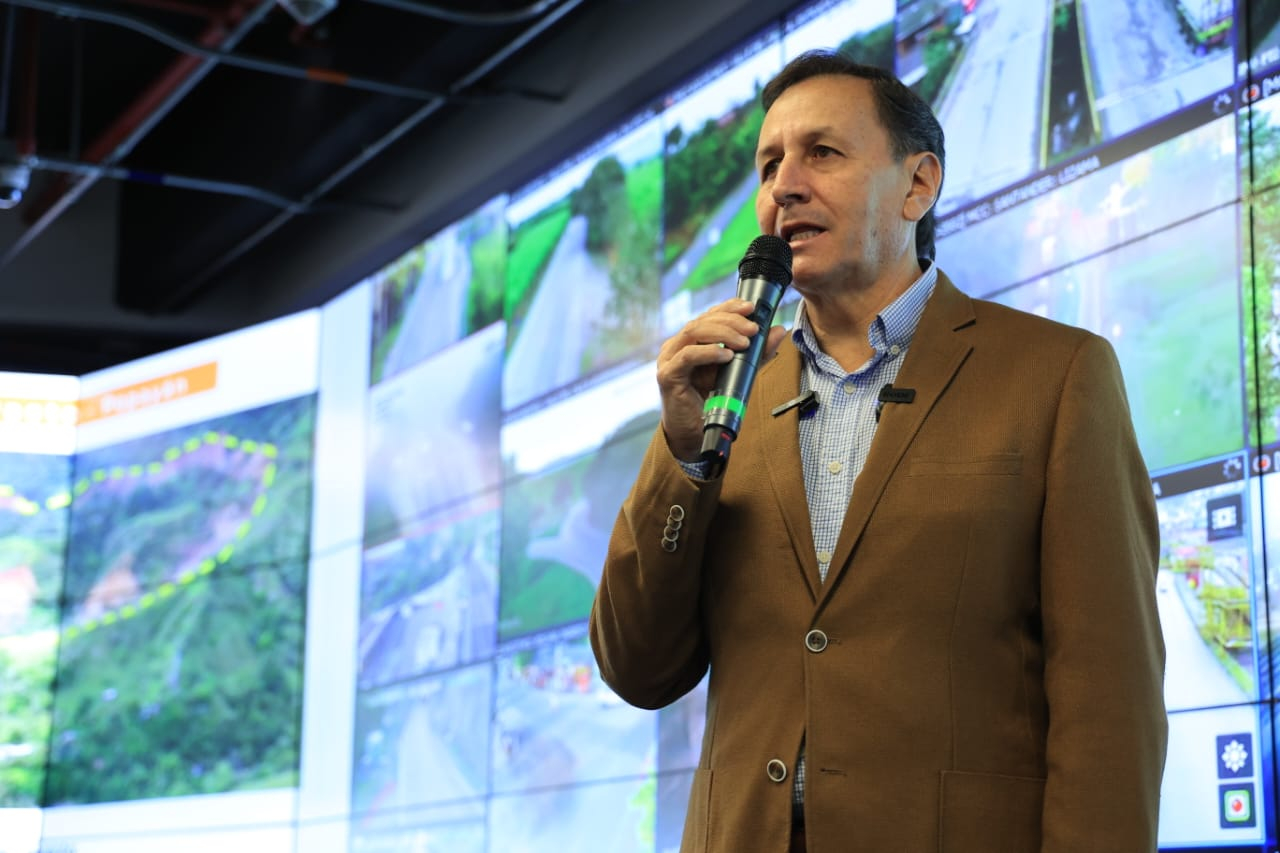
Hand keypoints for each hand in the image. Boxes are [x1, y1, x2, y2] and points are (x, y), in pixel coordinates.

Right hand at [656, 298, 788, 461]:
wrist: (695, 432)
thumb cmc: (711, 400)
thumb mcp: (738, 372)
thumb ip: (757, 352)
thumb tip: (778, 330)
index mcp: (692, 340)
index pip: (710, 314)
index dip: (729, 306)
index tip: (752, 307)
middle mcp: (678, 345)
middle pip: (702, 320)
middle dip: (731, 321)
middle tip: (753, 329)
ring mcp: (670, 358)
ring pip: (694, 332)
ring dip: (722, 333)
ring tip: (744, 343)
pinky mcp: (668, 375)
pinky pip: (687, 356)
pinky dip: (708, 352)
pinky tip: (726, 355)